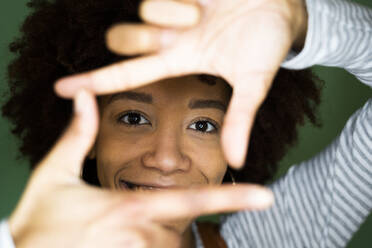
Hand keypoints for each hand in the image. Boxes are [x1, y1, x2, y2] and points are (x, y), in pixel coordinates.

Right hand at [8, 89, 272, 247]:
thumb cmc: (38, 220)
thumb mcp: (53, 173)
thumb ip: (76, 136)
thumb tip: (85, 96)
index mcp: (130, 207)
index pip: (192, 200)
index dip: (231, 198)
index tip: (266, 197)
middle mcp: (141, 235)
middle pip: (181, 226)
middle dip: (169, 220)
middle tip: (129, 218)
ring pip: (170, 245)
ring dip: (156, 237)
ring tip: (118, 232)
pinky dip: (151, 246)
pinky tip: (122, 242)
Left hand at [54, 0, 306, 167]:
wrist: (282, 7)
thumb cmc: (267, 42)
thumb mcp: (253, 84)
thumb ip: (240, 120)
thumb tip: (236, 163)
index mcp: (181, 60)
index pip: (127, 75)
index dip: (94, 83)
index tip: (59, 90)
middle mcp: (168, 36)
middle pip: (121, 41)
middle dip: (140, 40)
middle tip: (178, 36)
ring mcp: (171, 10)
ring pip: (137, 14)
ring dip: (169, 17)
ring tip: (200, 14)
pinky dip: (178, 1)